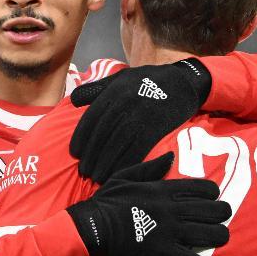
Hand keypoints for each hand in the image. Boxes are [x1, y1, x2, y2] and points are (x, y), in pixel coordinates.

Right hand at [66, 153, 229, 255]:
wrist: (92, 226)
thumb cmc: (107, 201)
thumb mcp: (126, 175)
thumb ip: (151, 167)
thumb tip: (170, 156)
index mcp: (165, 189)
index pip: (204, 189)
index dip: (214, 195)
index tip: (211, 200)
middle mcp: (173, 209)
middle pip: (214, 211)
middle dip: (222, 216)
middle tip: (219, 221)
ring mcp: (170, 230)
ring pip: (210, 234)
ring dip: (218, 238)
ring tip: (216, 240)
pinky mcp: (163, 251)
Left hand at [69, 58, 211, 183]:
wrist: (183, 80)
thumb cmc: (147, 81)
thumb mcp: (120, 78)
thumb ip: (97, 89)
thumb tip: (73, 100)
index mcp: (114, 91)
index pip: (92, 118)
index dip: (81, 137)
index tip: (75, 153)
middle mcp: (125, 103)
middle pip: (103, 134)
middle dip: (92, 155)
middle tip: (85, 171)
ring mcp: (141, 115)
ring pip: (118, 143)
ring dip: (106, 163)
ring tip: (97, 177)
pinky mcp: (157, 127)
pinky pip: (138, 149)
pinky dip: (126, 163)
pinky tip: (118, 173)